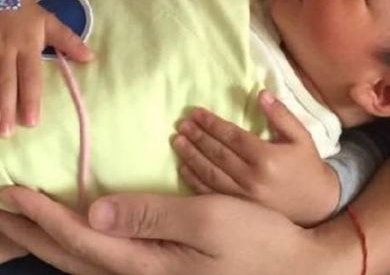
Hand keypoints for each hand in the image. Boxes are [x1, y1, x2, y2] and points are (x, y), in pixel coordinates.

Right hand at [0, 0, 92, 136]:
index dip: (30, 99)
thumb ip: (67, 41)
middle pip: (4, 83)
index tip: (32, 122)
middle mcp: (3, 50)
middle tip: (6, 133)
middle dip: (4, 109)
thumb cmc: (22, 7)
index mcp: (25, 45)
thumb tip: (90, 58)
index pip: (29, 77)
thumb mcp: (47, 20)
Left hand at [0, 186, 360, 274]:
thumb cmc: (258, 239)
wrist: (292, 267)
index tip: (13, 191)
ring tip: (20, 221)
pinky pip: (100, 261)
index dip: (44, 215)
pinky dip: (74, 247)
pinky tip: (74, 235)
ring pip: (81, 263)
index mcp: (147, 263)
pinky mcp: (160, 272)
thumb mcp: (211, 218)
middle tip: (0, 207)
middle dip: (30, 232)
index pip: (81, 238)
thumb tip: (95, 211)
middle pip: (70, 257)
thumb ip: (152, 214)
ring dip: (46, 241)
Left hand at [173, 90, 339, 224]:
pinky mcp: (238, 209)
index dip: (212, 124)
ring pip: (209, 173)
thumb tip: (261, 93)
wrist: (317, 203)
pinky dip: (194, 180)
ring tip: (178, 140)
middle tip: (182, 124)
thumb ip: (281, 115)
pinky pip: (210, 193)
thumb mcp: (301, 137)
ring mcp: (243, 196)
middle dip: (197, 137)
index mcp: (267, 158)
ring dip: (191, 156)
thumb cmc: (307, 166)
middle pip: (217, 153)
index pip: (232, 137)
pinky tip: (183, 167)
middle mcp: (252, 178)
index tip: (196, 113)